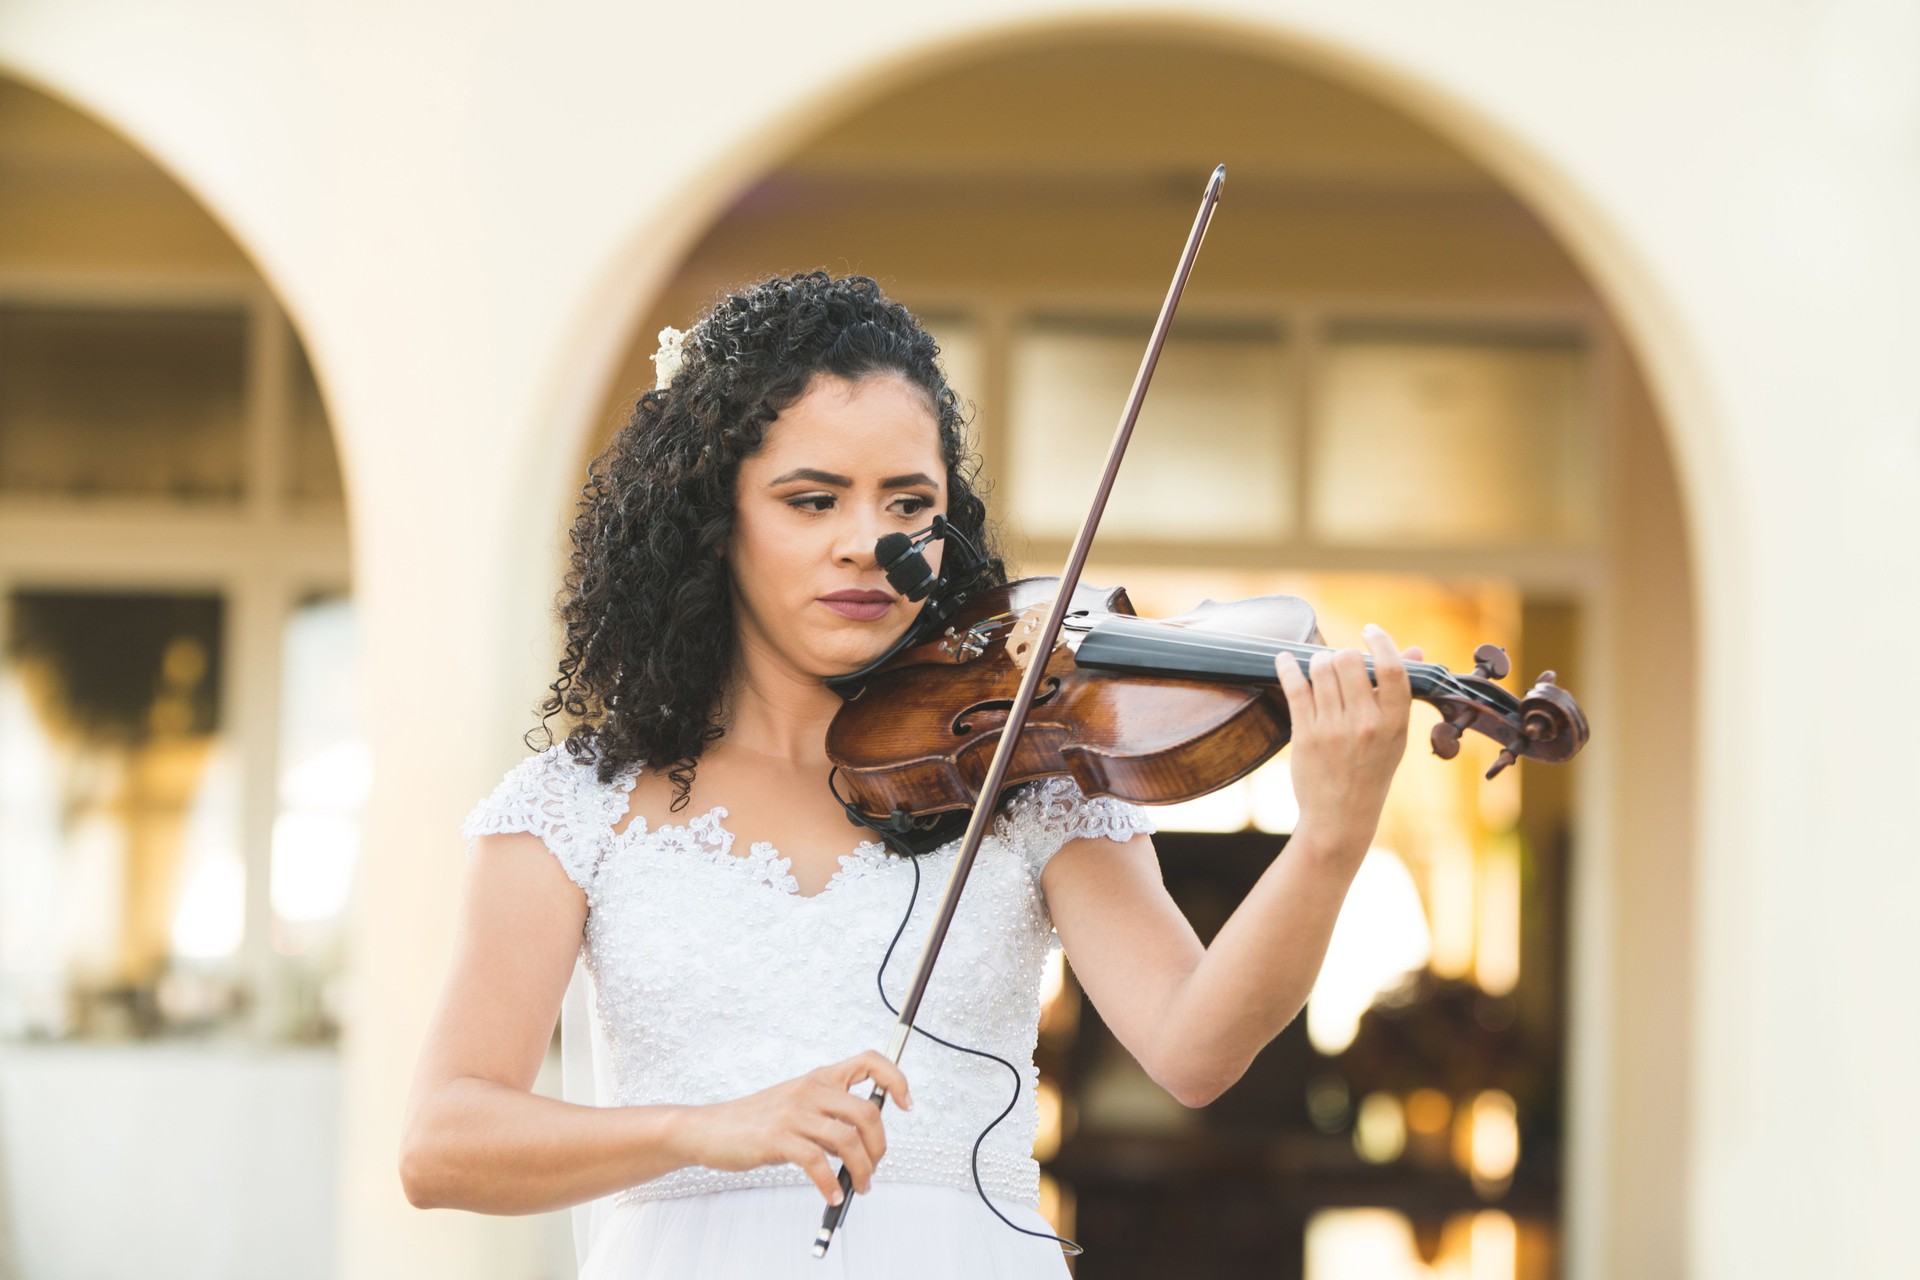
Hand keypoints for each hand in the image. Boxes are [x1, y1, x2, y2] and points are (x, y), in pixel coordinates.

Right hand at [673, 1050, 912, 1204]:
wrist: (711, 1129)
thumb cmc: (756, 1121)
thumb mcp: (797, 1105)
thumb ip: (828, 1114)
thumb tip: (864, 1141)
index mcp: (818, 1077)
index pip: (869, 1061)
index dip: (895, 1079)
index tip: (906, 1104)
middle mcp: (810, 1089)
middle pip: (867, 1113)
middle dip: (880, 1147)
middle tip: (874, 1168)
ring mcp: (794, 1112)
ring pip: (848, 1140)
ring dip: (862, 1171)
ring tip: (859, 1187)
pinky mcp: (778, 1137)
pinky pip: (818, 1163)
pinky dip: (830, 1186)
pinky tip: (831, 1196)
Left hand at [1273, 626, 1422, 861]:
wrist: (1341, 817)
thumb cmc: (1371, 771)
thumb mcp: (1396, 735)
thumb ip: (1400, 692)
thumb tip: (1413, 647)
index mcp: (1395, 723)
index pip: (1392, 669)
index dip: (1380, 641)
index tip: (1369, 631)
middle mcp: (1366, 724)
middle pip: (1350, 661)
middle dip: (1342, 655)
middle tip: (1338, 663)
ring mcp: (1334, 729)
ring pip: (1321, 669)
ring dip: (1317, 661)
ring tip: (1318, 669)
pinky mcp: (1305, 735)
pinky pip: (1295, 687)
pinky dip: (1287, 666)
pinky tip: (1285, 659)